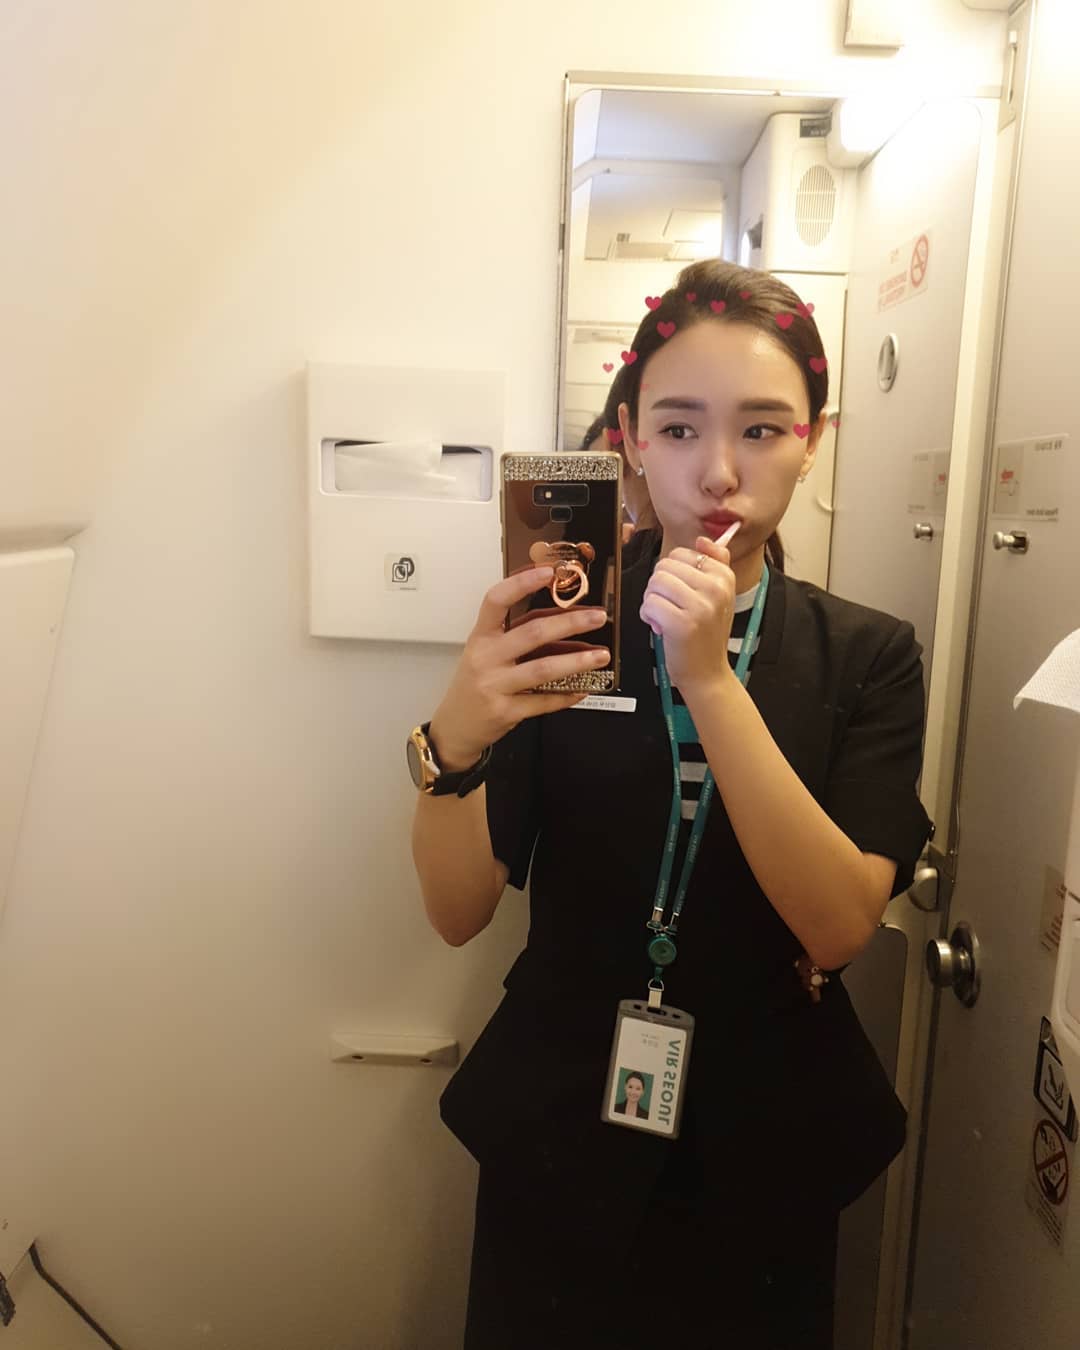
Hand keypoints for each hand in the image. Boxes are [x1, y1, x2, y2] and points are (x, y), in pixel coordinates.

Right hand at [429, 569, 609, 768]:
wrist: (455, 726)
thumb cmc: (475, 684)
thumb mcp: (485, 653)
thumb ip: (515, 635)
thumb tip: (561, 620)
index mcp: (481, 637)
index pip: (496, 601)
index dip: (521, 583)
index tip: (548, 572)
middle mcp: (486, 658)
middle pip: (532, 632)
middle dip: (570, 622)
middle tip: (597, 617)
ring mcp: (495, 686)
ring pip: (543, 668)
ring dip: (577, 661)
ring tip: (601, 655)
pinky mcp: (506, 711)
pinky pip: (544, 701)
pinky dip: (567, 695)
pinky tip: (583, 689)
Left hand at [639, 535, 737, 693]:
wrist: (707, 673)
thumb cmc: (706, 634)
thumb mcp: (719, 595)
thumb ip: (715, 563)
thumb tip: (702, 539)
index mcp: (724, 577)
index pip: (681, 553)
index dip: (672, 573)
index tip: (683, 593)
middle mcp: (715, 589)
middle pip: (664, 566)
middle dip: (659, 587)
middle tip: (671, 607)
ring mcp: (700, 606)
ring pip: (655, 583)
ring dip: (652, 601)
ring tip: (666, 616)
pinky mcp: (681, 624)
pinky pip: (649, 603)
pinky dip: (648, 616)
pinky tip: (660, 627)